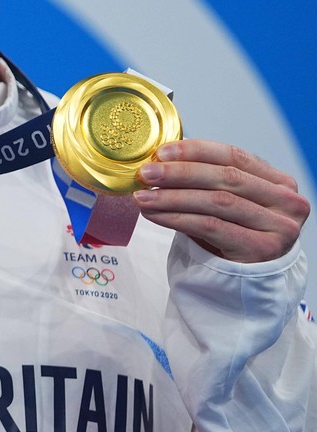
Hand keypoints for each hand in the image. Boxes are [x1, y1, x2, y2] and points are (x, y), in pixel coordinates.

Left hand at [134, 140, 308, 262]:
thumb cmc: (234, 234)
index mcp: (280, 182)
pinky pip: (211, 227)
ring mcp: (280, 227)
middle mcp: (287, 202)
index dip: (196, 151)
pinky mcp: (263, 249)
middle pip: (225, 177)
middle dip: (179, 173)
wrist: (248, 280)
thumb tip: (160, 161)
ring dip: (173, 197)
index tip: (161, 152)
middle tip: (146, 174)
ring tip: (143, 197)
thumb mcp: (228, 202)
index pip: (234, 156)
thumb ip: (207, 180)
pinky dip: (177, 219)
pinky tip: (154, 215)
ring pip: (217, 202)